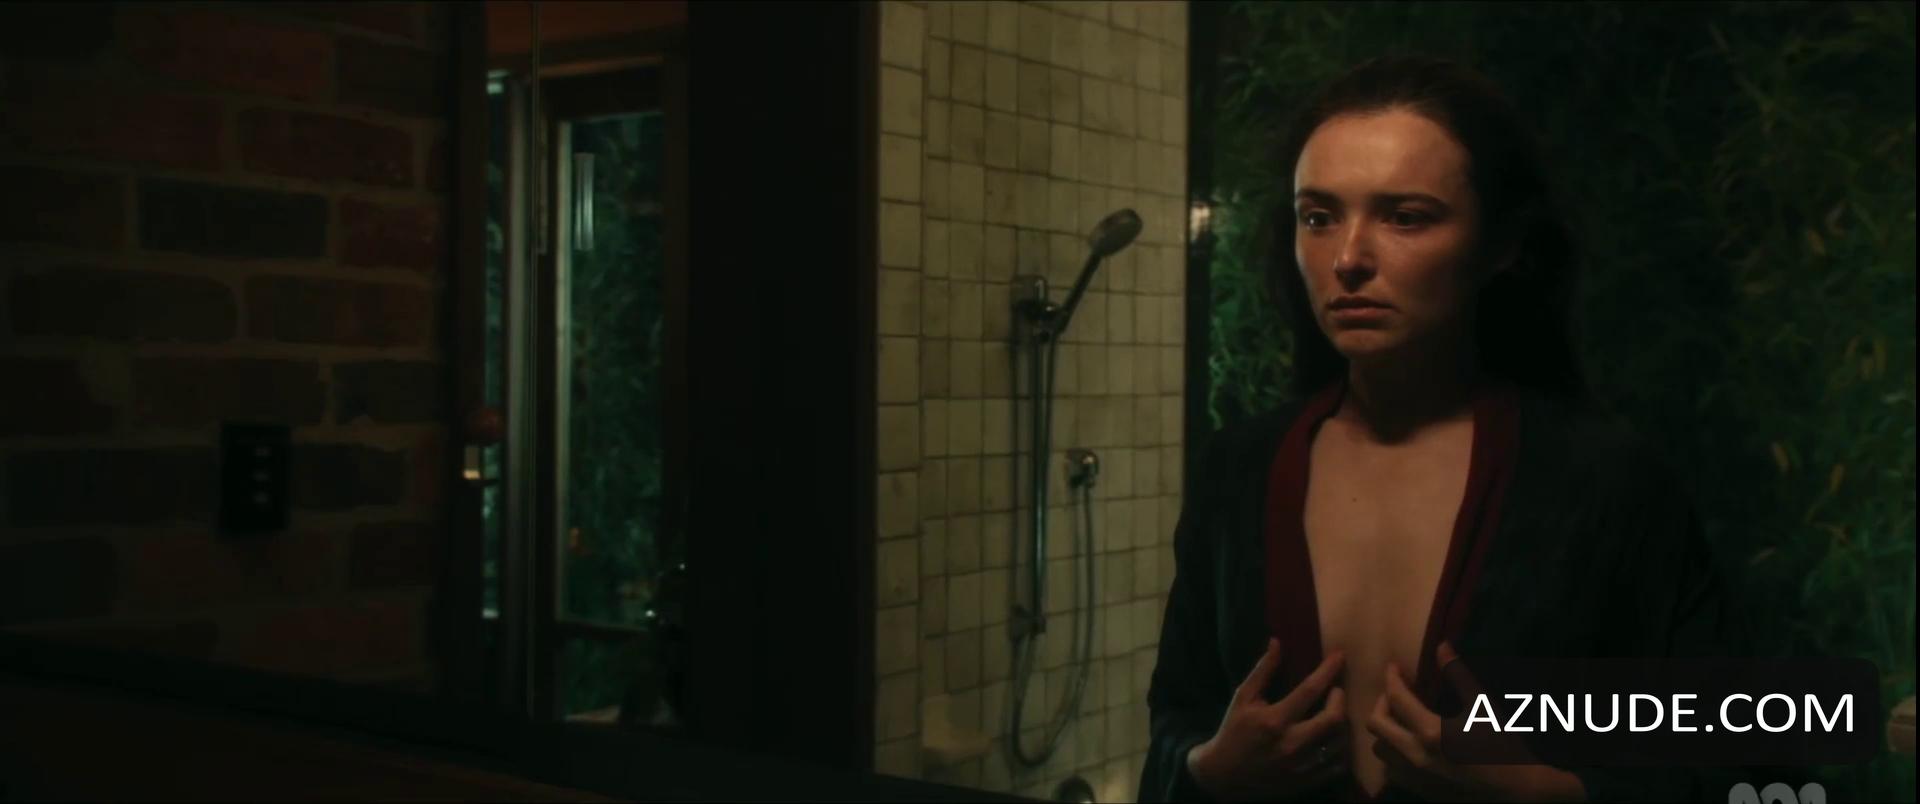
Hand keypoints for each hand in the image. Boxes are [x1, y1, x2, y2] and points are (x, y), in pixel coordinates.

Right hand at [1187, 638, 1350, 800]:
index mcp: (1274, 720)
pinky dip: (1340, 749)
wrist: (1223, 775)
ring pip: (1340, 742)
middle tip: (1336, 691)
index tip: (1340, 656)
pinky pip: (1337, 764)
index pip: (1310, 690)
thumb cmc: (1233, 730)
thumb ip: (1262, 670)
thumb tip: (1277, 642)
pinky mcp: (1306, 781)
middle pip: (1334, 718)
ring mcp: (1301, 766)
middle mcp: (1291, 744)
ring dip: (1343, 724)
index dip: (1329, 670)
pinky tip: (1333, 739)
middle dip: (1340, 699)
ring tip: (1335, 713)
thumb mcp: (1242, 697)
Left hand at [1364, 641, 1587, 801]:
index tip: (1394, 668)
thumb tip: (1442, 646)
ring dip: (1385, 730)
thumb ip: (1458, 675)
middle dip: (1382, 703)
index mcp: (1430, 732)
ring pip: (1379, 749)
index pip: (1396, 698)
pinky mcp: (1420, 790)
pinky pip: (1391, 769)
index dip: (1392, 678)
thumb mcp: (1482, 706)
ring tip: (1402, 719)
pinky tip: (1410, 744)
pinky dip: (1393, 752)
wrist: (1516, 789)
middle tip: (1398, 693)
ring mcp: (1415, 776)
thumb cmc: (1502, 744)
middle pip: (1376, 724)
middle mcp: (1415, 756)